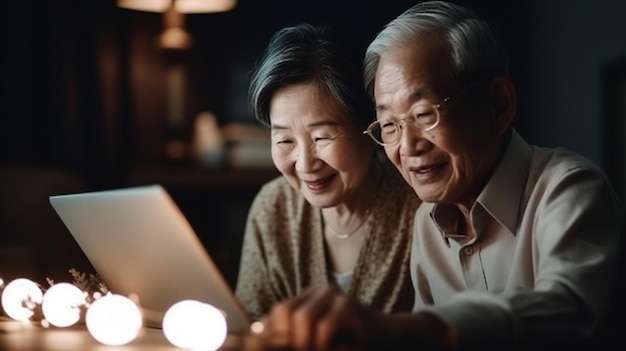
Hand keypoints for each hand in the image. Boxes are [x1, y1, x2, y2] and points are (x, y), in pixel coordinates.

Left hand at [256, 285, 385, 349]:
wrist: (390, 339)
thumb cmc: (350, 343)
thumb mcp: (318, 338)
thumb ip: (294, 335)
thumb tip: (259, 334)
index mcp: (309, 298)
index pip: (278, 311)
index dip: (272, 334)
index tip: (273, 349)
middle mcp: (320, 291)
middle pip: (285, 312)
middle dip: (286, 340)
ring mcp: (336, 296)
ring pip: (302, 319)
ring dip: (305, 344)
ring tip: (317, 350)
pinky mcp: (349, 306)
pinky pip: (323, 327)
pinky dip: (322, 344)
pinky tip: (334, 349)